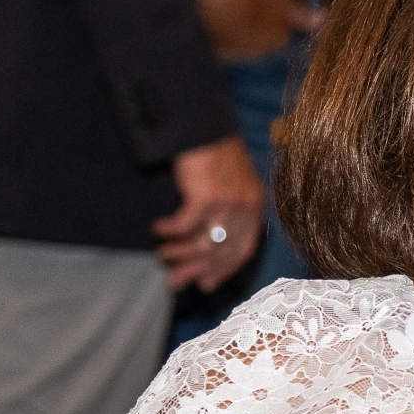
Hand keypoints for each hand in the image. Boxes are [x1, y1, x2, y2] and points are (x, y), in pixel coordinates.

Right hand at [152, 135, 264, 291]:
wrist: (205, 128)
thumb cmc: (214, 158)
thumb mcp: (230, 189)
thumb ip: (225, 216)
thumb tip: (208, 249)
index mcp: (255, 209)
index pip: (243, 251)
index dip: (223, 271)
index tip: (204, 286)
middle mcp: (246, 209)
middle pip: (222, 252)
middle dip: (196, 270)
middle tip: (174, 281)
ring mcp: (229, 203)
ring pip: (204, 243)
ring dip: (180, 253)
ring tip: (161, 254)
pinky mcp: (208, 196)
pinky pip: (186, 225)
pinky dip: (170, 231)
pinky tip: (158, 230)